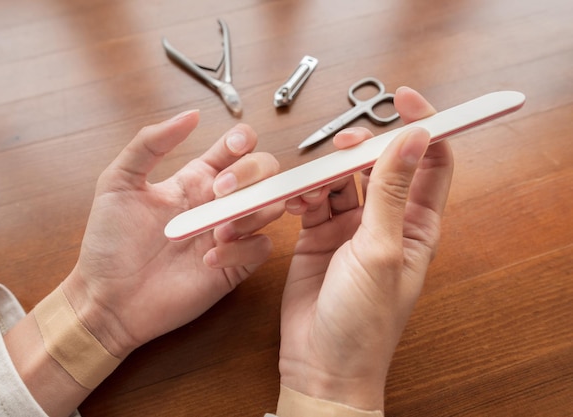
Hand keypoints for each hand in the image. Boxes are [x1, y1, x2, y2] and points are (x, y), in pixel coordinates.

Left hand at [62, 110, 282, 357]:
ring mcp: (230, 234)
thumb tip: (191, 114)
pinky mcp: (235, 265)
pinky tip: (210, 259)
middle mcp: (218, 203)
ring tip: (216, 231)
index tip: (232, 148)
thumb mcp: (118, 182)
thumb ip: (149, 143)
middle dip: (252, 174)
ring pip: (271, 206)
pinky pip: (262, 247)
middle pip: (265, 172)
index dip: (243, 141)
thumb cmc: (109, 242)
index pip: (238, 148)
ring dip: (250, 213)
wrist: (108, 297)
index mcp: (196, 179)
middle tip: (219, 191)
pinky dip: (243, 249)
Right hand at [279, 87, 453, 410]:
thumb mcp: (381, 250)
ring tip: (310, 186)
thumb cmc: (363, 322)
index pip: (430, 162)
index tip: (404, 101)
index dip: (423, 127)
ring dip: (325, 173)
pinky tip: (294, 200)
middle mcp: (386, 222)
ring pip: (341, 178)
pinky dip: (302, 192)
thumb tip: (415, 138)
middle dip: (362, 149)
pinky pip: (311, 198)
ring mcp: (350, 227)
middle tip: (344, 148)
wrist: (320, 362)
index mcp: (418, 225)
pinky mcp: (317, 234)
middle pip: (380, 163)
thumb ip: (393, 192)